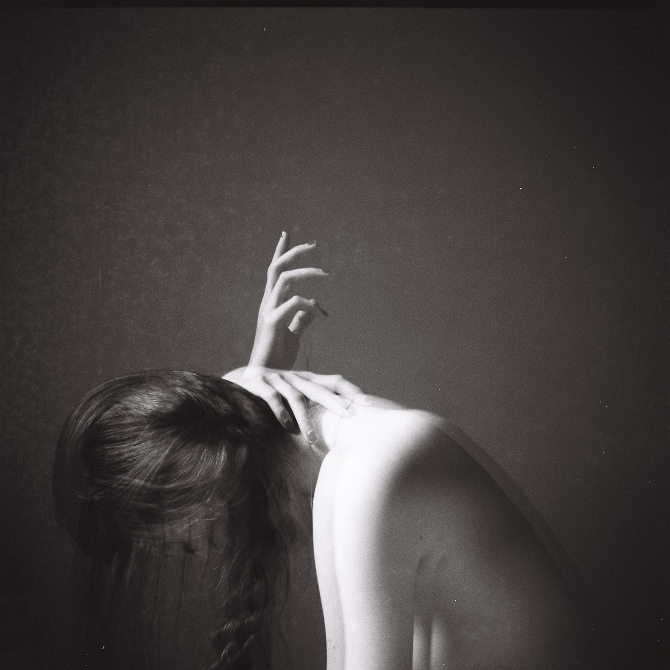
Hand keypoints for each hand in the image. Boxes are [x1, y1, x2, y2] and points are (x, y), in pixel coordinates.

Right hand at [223, 367, 365, 444]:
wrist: (236, 380)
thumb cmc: (271, 393)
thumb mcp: (295, 395)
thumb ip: (313, 405)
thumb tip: (339, 425)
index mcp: (307, 379)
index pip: (334, 381)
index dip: (351, 391)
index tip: (369, 403)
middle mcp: (294, 377)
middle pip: (319, 389)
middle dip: (335, 403)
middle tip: (350, 416)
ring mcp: (276, 378)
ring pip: (296, 397)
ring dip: (305, 419)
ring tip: (313, 439)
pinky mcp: (258, 383)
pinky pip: (272, 397)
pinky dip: (280, 412)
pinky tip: (287, 427)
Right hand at [248, 232, 328, 369]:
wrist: (266, 378)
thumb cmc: (278, 358)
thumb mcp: (292, 334)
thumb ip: (300, 320)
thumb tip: (313, 308)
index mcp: (271, 303)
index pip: (274, 271)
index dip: (280, 252)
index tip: (287, 234)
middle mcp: (267, 303)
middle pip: (276, 267)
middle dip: (293, 252)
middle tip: (314, 244)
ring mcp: (268, 311)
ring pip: (283, 278)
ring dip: (306, 271)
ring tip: (327, 273)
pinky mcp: (272, 322)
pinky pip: (293, 302)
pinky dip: (311, 304)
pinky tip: (323, 314)